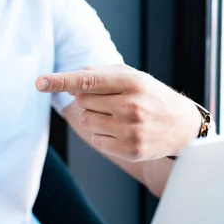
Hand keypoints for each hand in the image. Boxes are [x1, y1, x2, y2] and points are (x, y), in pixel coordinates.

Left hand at [36, 64, 201, 161]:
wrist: (183, 128)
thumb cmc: (151, 96)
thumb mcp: (133, 77)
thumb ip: (101, 74)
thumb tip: (73, 81)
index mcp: (131, 82)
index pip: (87, 80)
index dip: (61, 81)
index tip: (40, 82)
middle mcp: (130, 106)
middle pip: (82, 101)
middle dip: (91, 100)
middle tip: (114, 102)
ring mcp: (130, 130)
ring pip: (86, 121)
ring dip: (95, 118)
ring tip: (120, 117)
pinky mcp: (129, 150)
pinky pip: (95, 140)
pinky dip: (103, 135)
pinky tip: (122, 132)